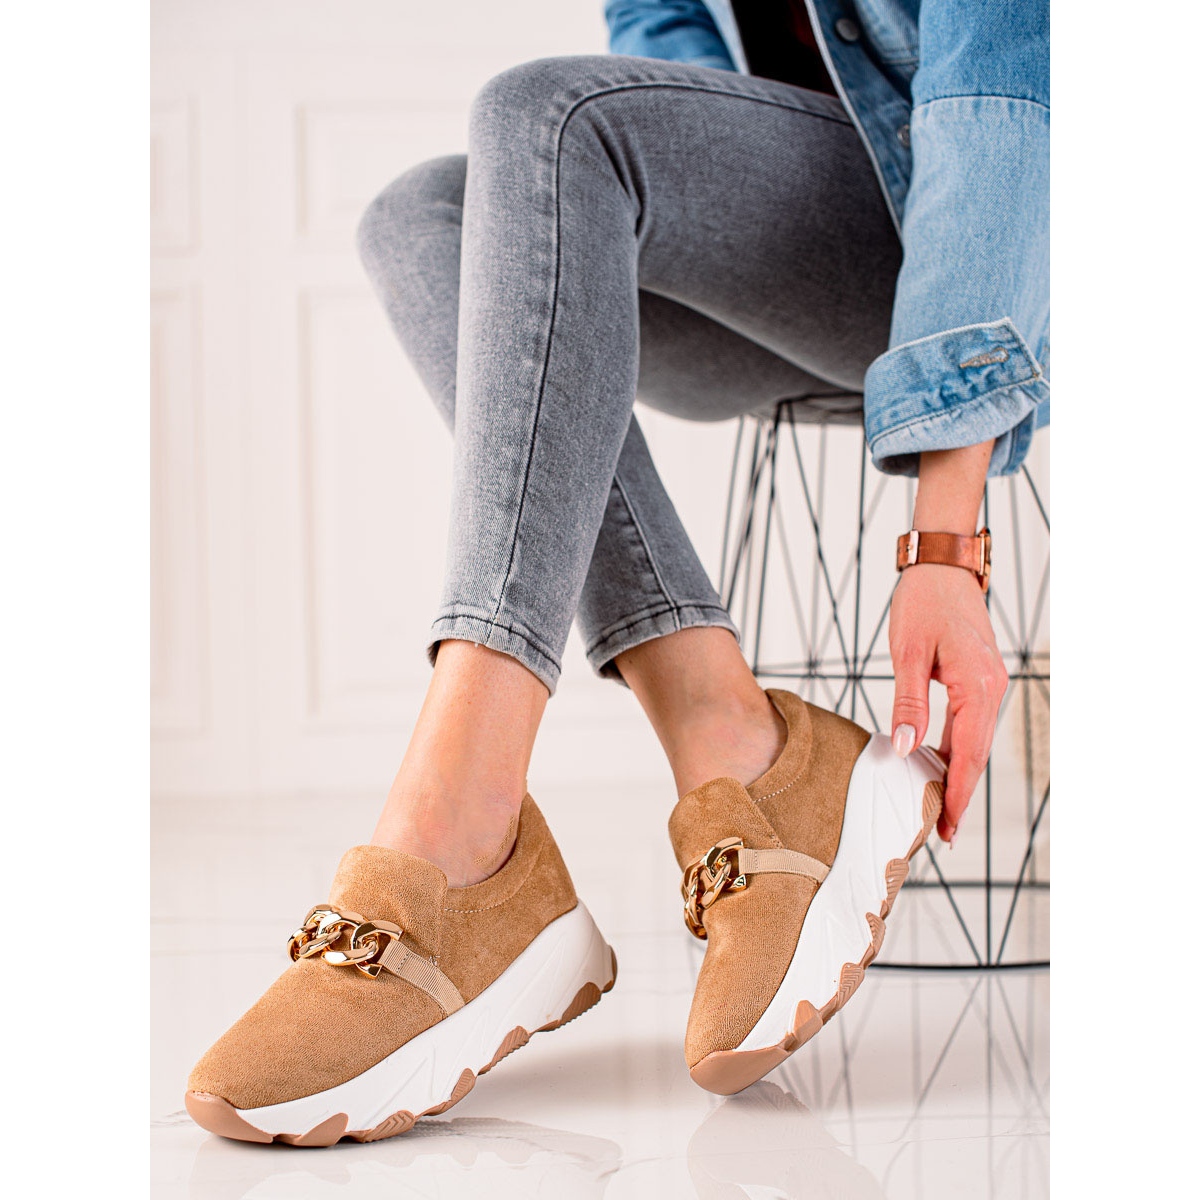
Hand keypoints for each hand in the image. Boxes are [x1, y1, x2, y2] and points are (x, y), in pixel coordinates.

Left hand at [888, 563, 1007, 842]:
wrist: (943, 567)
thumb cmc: (923, 602)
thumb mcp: (908, 652)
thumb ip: (909, 702)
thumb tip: (907, 749)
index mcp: (978, 685)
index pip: (969, 754)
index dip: (957, 794)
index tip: (948, 828)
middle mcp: (992, 689)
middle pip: (976, 755)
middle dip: (960, 794)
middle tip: (942, 833)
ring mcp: (989, 684)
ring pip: (975, 742)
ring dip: (959, 775)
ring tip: (938, 810)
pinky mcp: (980, 679)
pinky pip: (971, 724)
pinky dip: (957, 749)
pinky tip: (939, 767)